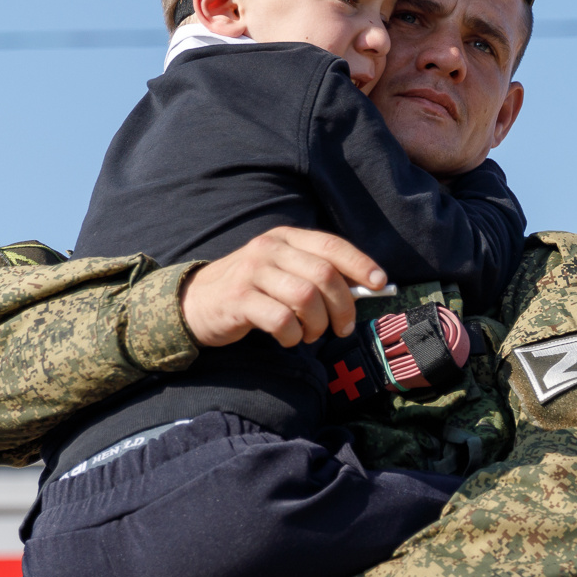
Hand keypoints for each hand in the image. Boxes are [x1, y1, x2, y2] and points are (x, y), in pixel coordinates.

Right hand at [179, 227, 386, 348]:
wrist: (196, 302)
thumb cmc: (250, 290)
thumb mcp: (281, 271)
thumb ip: (315, 274)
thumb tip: (362, 289)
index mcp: (285, 238)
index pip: (331, 245)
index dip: (360, 264)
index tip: (380, 283)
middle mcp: (269, 250)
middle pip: (324, 275)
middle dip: (343, 306)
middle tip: (343, 328)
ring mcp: (252, 273)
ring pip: (305, 298)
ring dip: (318, 324)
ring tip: (312, 335)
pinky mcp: (239, 300)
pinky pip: (281, 320)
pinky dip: (293, 336)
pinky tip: (288, 339)